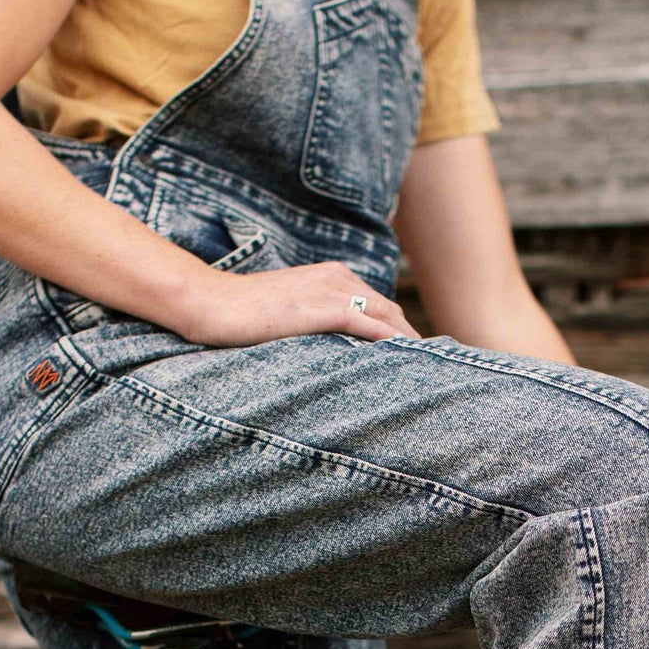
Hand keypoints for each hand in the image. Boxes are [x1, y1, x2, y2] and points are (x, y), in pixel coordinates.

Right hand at [176, 260, 420, 346]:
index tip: (420, 357)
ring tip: (433, 371)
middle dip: (415, 339)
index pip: (379, 306)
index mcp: (331, 277)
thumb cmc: (240, 314)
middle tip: (438, 369)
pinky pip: (368, 327)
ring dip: (411, 343)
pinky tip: (409, 360)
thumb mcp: (286, 315)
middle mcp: (337, 278)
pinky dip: (392, 343)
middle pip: (391, 311)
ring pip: (386, 318)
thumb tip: (329, 352)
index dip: (402, 332)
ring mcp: (330, 291)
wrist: (210, 302)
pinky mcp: (322, 308)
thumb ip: (312, 324)